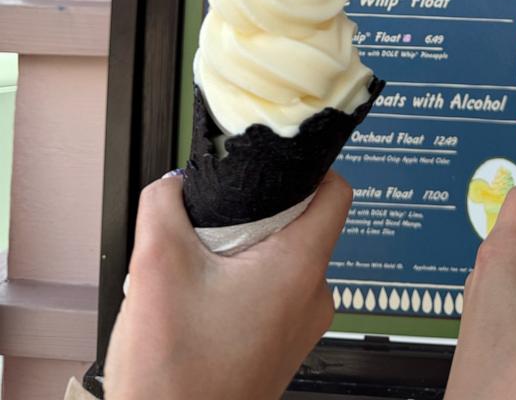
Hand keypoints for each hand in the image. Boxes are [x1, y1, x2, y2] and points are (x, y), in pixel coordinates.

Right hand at [104, 171, 351, 399]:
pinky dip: (239, 281)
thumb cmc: (175, 378)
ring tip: (198, 267)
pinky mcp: (280, 344)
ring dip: (241, 250)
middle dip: (256, 210)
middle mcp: (312, 297)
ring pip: (281, 257)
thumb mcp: (155, 266)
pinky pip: (270, 291)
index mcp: (299, 270)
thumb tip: (174, 184)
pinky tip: (200, 298)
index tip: (275, 160)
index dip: (309, 165)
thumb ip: (164, 203)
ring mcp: (299, 325)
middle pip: (302, 221)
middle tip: (212, 220)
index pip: (337, 191)